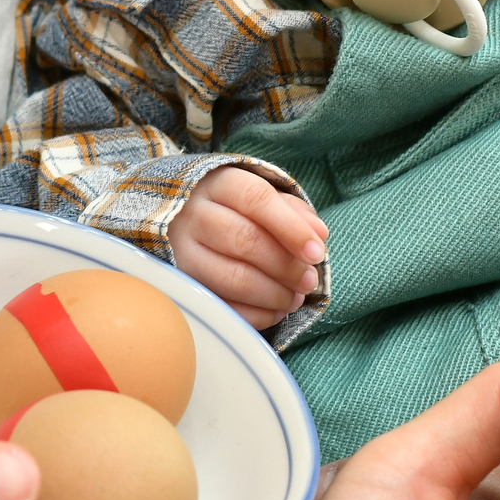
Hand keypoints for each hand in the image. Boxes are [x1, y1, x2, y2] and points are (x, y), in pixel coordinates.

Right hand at [167, 166, 327, 327]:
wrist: (179, 221)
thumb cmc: (233, 210)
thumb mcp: (262, 199)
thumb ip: (294, 212)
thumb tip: (320, 235)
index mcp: (219, 184)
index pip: (256, 200)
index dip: (291, 228)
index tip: (316, 253)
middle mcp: (194, 214)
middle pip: (244, 240)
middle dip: (285, 266)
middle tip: (309, 282)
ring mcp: (181, 251)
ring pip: (232, 277)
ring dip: (272, 294)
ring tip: (295, 299)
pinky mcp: (180, 283)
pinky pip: (221, 305)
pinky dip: (254, 314)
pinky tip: (275, 312)